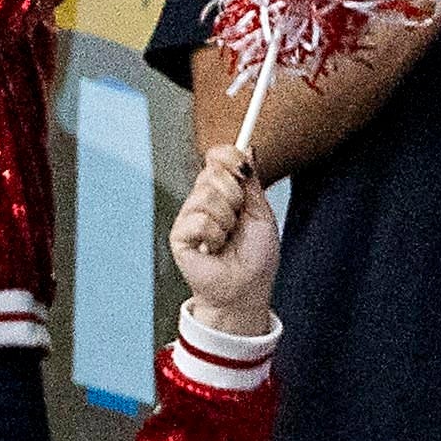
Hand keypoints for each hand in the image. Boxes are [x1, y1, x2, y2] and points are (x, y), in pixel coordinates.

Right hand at [168, 147, 280, 330]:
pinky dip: (214, 236)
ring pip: (206, 196)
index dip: (230, 156)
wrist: (246, 290)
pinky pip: (199, 220)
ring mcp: (189, 217)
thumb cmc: (255, 258)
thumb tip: (248, 149)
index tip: (244, 168)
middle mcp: (203, 201)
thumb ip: (251, 182)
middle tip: (239, 220)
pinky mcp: (179, 235)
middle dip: (235, 196)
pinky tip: (213, 249)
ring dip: (227, 220)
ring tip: (227, 239)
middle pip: (212, 172)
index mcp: (223, 192)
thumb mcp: (261, 214)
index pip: (217, 157)